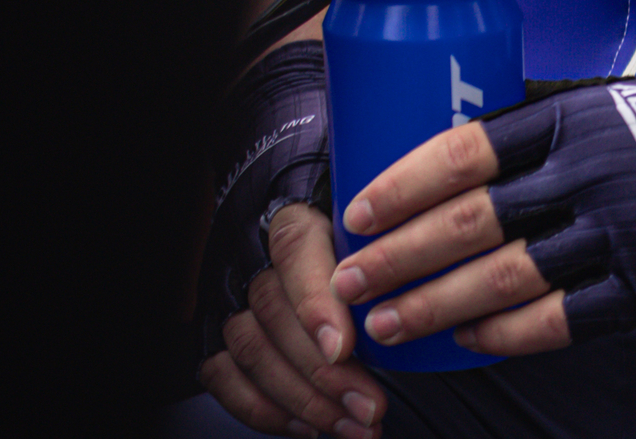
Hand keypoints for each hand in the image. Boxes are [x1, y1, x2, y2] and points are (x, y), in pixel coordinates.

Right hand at [199, 200, 396, 434]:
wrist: (304, 224)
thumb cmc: (348, 232)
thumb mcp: (368, 223)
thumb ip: (383, 245)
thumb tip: (418, 278)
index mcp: (294, 218)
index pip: (296, 253)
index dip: (315, 304)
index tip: (343, 348)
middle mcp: (255, 258)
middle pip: (275, 314)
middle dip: (323, 373)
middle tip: (370, 407)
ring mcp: (231, 299)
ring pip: (252, 351)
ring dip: (303, 400)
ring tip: (352, 425)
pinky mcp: (216, 335)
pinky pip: (224, 378)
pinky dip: (265, 410)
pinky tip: (308, 426)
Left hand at [331, 73, 635, 352]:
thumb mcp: (623, 100)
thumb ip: (555, 122)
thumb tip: (471, 151)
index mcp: (579, 112)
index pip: (470, 147)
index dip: (406, 181)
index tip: (358, 209)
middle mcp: (593, 169)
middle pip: (474, 220)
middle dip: (402, 255)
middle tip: (351, 282)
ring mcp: (622, 232)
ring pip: (507, 278)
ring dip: (439, 305)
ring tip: (391, 324)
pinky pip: (562, 321)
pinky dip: (508, 335)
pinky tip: (471, 343)